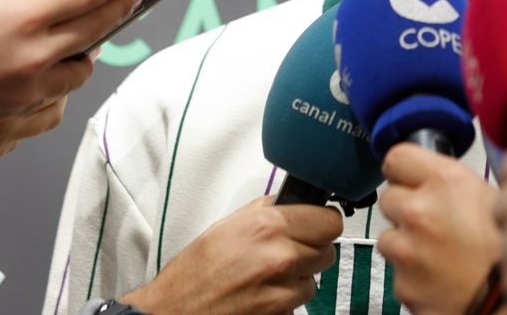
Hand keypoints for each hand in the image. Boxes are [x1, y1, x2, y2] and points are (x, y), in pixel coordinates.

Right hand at [0, 0, 142, 135]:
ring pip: (83, 68)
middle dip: (119, 6)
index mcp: (26, 16)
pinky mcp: (19, 113)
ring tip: (81, 34)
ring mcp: (31, 88)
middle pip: (99, 27)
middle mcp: (36, 54)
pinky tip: (53, 65)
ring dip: (88, 48)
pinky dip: (62, 77)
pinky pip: (59, 94)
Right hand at [121, 197, 342, 314]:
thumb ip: (268, 210)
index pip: (330, 220)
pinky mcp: (281, 313)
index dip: (322, 222)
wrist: (176, 311)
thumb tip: (295, 202)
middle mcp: (281, 255)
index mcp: (269, 225)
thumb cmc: (196, 270)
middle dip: (312, 250)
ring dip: (299, 277)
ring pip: (316, 278)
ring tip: (268, 275)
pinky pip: (300, 301)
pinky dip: (287, 299)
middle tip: (289, 251)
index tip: (314, 225)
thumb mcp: (230, 224)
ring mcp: (282, 288)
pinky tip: (263, 294)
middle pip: (328, 249)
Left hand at [378, 143, 500, 314]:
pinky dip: (412, 274)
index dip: (404, 170)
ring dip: (406, 243)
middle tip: (433, 223)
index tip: (407, 178)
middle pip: (389, 197)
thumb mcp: (491, 198)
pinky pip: (396, 271)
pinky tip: (439, 276)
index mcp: (447, 182)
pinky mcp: (401, 283)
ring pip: (388, 237)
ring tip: (440, 254)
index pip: (397, 157)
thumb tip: (432, 178)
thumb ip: (452, 183)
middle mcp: (421, 211)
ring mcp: (407, 250)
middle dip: (405, 208)